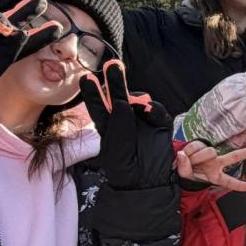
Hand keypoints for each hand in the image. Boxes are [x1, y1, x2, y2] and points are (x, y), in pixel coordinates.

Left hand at [80, 61, 173, 189]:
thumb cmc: (124, 166)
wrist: (147, 181)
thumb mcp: (113, 143)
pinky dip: (154, 110)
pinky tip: (151, 115)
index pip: (98, 105)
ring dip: (137, 100)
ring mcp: (142, 120)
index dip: (93, 92)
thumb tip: (123, 98)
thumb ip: (118, 119)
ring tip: (138, 107)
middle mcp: (124, 119)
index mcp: (107, 126)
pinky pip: (157, 110)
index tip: (86, 79)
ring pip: (140, 100)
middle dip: (115, 80)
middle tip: (112, 64)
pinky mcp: (160, 123)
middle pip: (118, 96)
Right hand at [175, 140, 245, 191]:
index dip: (242, 186)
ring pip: (209, 152)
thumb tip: (183, 155)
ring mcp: (212, 154)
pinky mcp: (204, 145)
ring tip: (188, 159)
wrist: (177, 164)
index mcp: (215, 176)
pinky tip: (186, 153)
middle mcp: (217, 164)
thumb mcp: (184, 175)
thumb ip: (184, 166)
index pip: (231, 182)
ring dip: (195, 156)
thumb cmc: (185, 173)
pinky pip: (197, 146)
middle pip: (237, 156)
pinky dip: (190, 150)